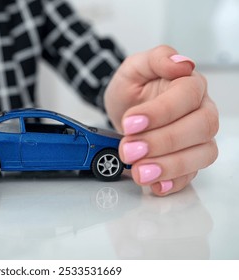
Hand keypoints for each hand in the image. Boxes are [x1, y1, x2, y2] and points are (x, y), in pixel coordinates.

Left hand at [104, 45, 218, 195]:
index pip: (187, 97)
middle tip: (130, 149)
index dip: (161, 112)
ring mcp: (197, 139)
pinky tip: (155, 185)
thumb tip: (181, 62)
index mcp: (190, 85)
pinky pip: (190, 175)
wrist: (124, 111)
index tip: (131, 122)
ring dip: (169, 166)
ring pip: (201, 154)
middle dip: (163, 141)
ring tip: (139, 171)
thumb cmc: (132, 89)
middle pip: (200, 128)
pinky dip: (174, 183)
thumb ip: (156, 58)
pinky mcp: (188, 160)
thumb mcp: (134, 67)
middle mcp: (200, 112)